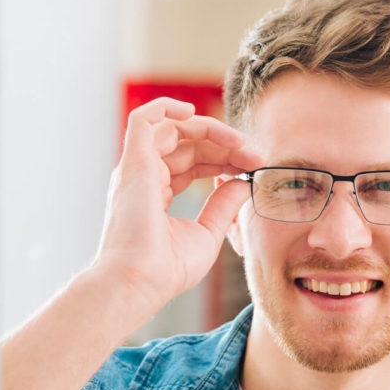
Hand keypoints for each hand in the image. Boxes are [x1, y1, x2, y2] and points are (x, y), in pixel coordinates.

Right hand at [92, 97, 263, 317]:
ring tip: (241, 144)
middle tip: (256, 156)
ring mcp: (137, 169)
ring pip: (174, 130)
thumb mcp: (207, 234)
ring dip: (211, 131)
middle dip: (226, 146)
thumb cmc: (167, 270)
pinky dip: (166, 107)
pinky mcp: (133, 162)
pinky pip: (143, 119)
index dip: (225, 160)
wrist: (141, 282)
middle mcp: (144, 177)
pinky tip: (194, 111)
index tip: (254, 167)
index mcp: (156, 195)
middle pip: (188, 145)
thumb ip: (224, 205)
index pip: (193, 163)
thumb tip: (243, 181)